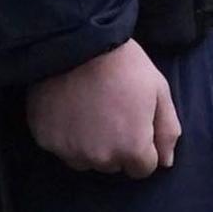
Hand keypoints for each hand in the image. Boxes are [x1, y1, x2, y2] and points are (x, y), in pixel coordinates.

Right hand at [26, 39, 178, 177]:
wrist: (78, 42)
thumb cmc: (125, 65)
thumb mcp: (159, 91)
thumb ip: (167, 131)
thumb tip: (166, 162)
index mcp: (131, 148)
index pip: (142, 169)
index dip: (142, 146)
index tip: (135, 123)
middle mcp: (99, 158)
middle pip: (113, 165)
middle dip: (116, 146)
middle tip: (112, 112)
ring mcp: (69, 151)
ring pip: (85, 160)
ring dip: (90, 145)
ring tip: (89, 111)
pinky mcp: (45, 140)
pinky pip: (60, 147)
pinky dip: (65, 134)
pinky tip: (69, 109)